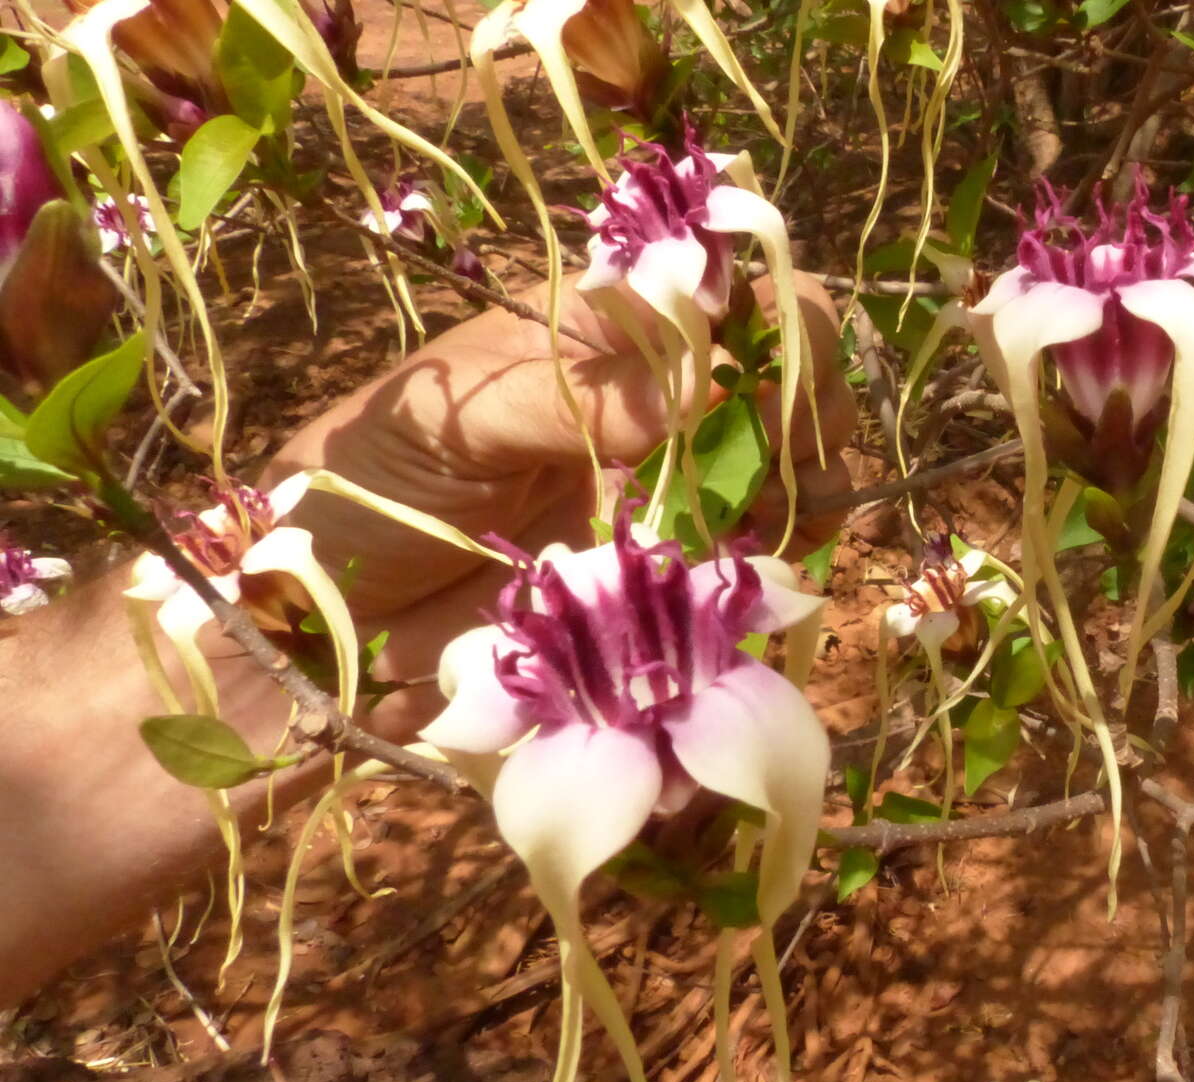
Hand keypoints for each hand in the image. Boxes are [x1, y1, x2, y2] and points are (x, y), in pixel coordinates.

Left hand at [265, 273, 854, 738]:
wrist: (313, 600)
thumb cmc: (368, 477)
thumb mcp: (458, 418)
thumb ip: (572, 400)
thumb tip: (701, 392)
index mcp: (609, 333)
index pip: (733, 297)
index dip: (787, 336)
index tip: (781, 404)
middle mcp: (655, 403)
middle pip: (786, 388)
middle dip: (808, 431)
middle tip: (782, 490)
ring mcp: (664, 490)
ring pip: (783, 480)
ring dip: (799, 508)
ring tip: (767, 547)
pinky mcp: (658, 575)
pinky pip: (741, 567)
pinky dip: (764, 578)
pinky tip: (746, 592)